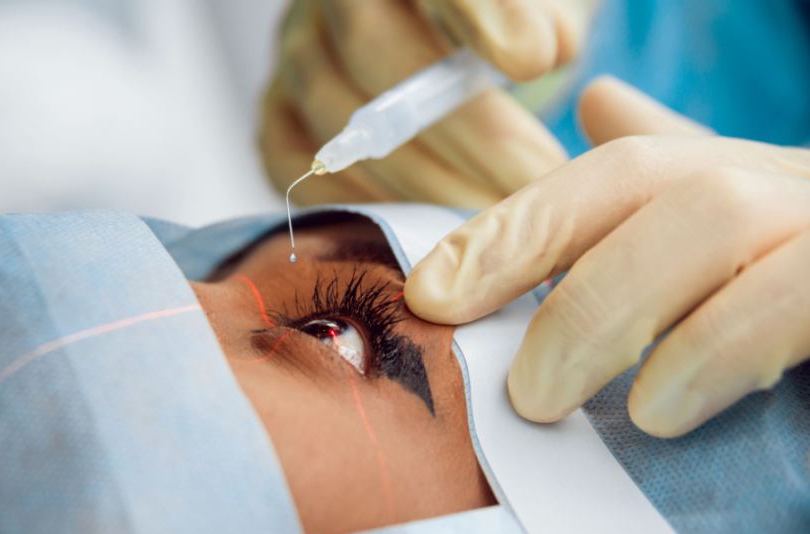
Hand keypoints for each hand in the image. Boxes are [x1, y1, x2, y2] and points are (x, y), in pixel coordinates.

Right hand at [260, 0, 595, 206]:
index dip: (476, 16)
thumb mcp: (532, 11)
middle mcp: (327, 2)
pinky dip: (366, 204)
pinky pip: (303, 172)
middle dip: (468, 131)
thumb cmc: (494, 30)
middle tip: (537, 180)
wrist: (432, 52)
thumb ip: (543, 16)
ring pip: (341, 122)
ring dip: (428, 182)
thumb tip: (540, 51)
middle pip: (377, 52)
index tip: (534, 60)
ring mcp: (293, 63)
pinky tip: (429, 223)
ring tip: (500, 214)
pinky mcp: (277, 124)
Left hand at [405, 76, 809, 436]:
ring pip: (711, 221)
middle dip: (551, 273)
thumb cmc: (808, 275)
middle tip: (504, 379)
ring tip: (551, 398)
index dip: (509, 230)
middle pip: (647, 189)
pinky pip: (791, 296)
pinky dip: (714, 347)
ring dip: (612, 311)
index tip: (432, 293)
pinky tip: (659, 407)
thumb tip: (597, 104)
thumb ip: (660, 187)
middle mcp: (780, 182)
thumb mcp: (733, 232)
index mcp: (729, 178)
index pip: (601, 180)